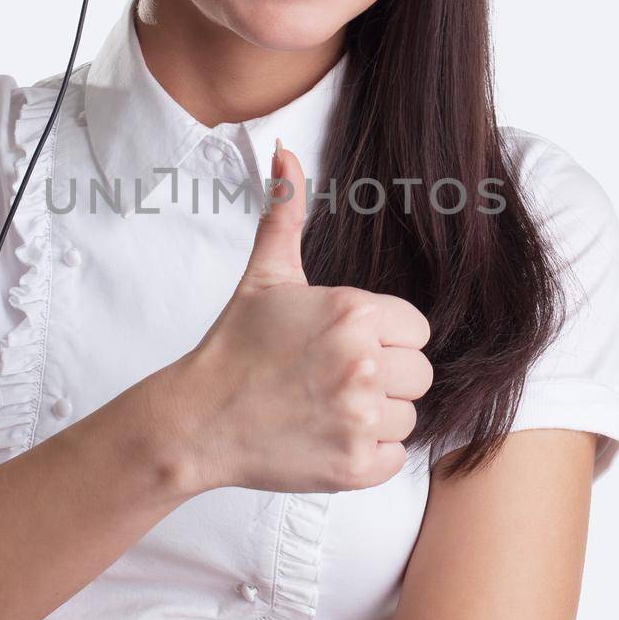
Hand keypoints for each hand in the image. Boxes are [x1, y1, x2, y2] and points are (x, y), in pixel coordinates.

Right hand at [166, 141, 433, 495]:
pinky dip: (367, 456)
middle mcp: (366, 365)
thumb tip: (284, 152)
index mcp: (355, 314)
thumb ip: (286, 211)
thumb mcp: (265, 275)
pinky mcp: (356, 467)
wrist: (197, 420)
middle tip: (332, 378)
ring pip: (408, 418)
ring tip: (326, 407)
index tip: (343, 345)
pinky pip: (394, 458)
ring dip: (376, 417)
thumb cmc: (234, 346)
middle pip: (421, 374)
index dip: (385, 338)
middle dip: (385, 378)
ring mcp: (361, 419)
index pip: (417, 329)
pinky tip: (328, 437)